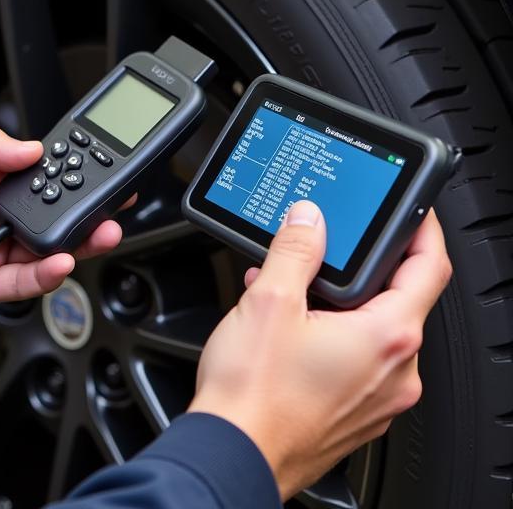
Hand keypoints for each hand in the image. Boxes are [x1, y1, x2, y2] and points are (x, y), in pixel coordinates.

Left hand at [0, 126, 128, 328]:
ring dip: (77, 242)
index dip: (68, 174)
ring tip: (101, 235)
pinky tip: (62, 261)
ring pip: (46, 248)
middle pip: (51, 214)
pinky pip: (26, 280)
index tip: (98, 170)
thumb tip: (32, 147)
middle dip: (84, 211)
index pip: (37, 174)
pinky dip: (47, 273)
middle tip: (112, 207)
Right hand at [187, 201, 451, 500]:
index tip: (411, 210)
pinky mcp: (357, 413)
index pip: (429, 268)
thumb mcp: (271, 301)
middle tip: (325, 245)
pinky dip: (329, 333)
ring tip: (286, 289)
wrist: (234, 454)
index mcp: (387, 337)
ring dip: (335, 301)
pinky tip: (285, 326)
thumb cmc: (254, 394)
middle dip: (358, 266)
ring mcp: (379, 398)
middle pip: (398, 298)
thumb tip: (309, 219)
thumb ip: (295, 250)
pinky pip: (356, 359)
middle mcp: (396, 372)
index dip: (422, 229)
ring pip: (371, 329)